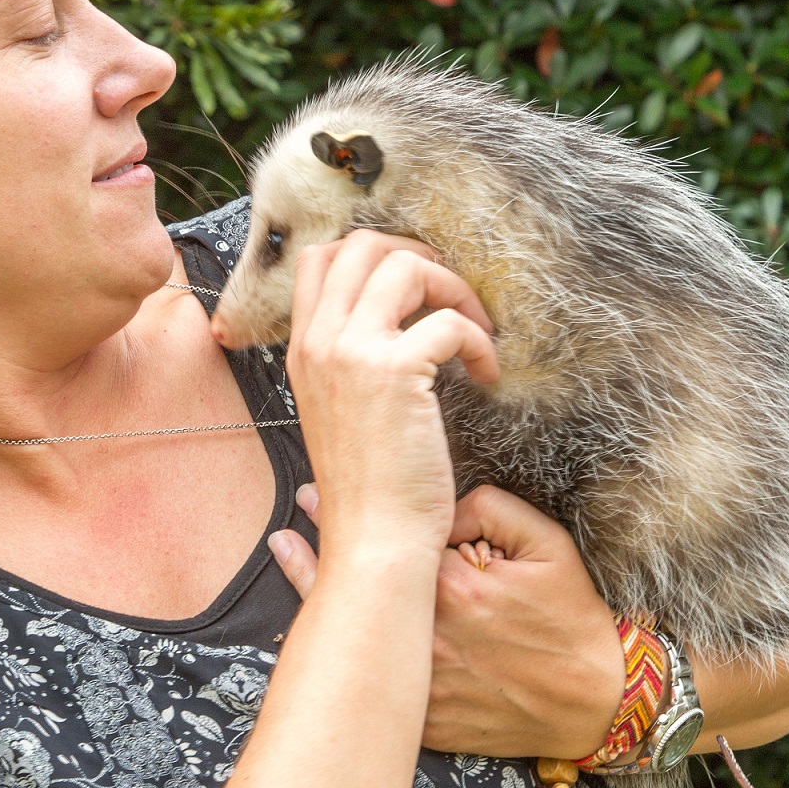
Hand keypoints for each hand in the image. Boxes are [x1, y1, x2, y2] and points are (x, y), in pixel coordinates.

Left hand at [272, 482, 624, 760]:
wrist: (596, 703)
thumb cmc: (572, 620)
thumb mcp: (548, 545)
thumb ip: (490, 508)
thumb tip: (436, 505)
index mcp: (455, 586)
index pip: (390, 539)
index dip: (361, 512)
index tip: (326, 489)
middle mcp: (430, 635)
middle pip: (360, 584)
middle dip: (324, 542)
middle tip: (300, 508)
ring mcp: (424, 682)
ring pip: (357, 637)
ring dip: (317, 591)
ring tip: (286, 550)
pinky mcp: (426, 721)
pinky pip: (374, 686)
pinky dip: (345, 657)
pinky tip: (317, 632)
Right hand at [280, 230, 497, 557]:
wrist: (373, 540)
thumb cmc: (368, 489)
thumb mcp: (338, 411)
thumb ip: (349, 363)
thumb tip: (393, 327)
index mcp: (303, 350)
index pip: (318, 260)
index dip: (374, 257)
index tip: (414, 287)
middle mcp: (319, 342)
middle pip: (360, 246)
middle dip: (416, 256)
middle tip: (448, 293)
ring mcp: (351, 353)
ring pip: (403, 267)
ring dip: (452, 288)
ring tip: (473, 331)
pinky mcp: (394, 372)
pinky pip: (447, 321)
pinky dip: (477, 340)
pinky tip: (485, 372)